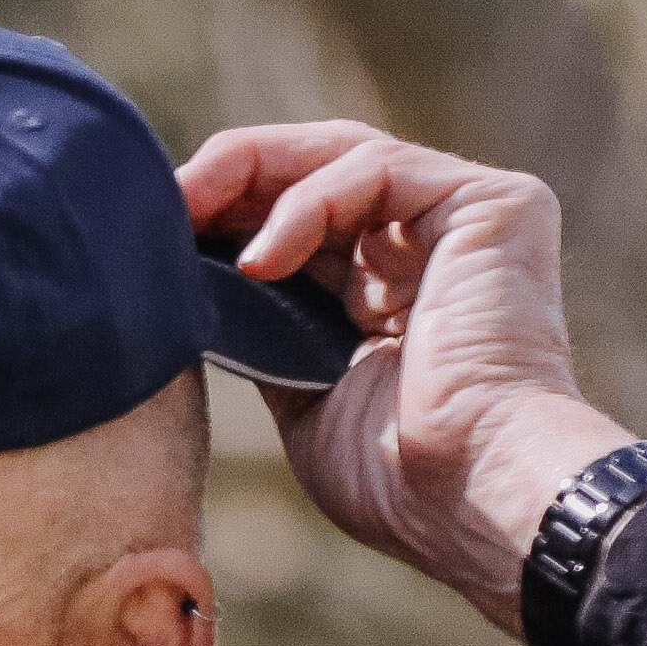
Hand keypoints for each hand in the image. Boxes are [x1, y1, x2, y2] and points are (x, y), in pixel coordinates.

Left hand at [173, 119, 641, 623]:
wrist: (472, 493)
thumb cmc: (398, 478)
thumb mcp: (302, 394)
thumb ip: (265, 330)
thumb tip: (192, 287)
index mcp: (388, 291)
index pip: (300, 216)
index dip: (226, 213)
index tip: (153, 234)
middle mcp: (429, 244)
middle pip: (316, 170)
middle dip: (230, 179)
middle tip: (159, 204)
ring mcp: (463, 218)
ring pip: (341, 152)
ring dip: (252, 173)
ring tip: (189, 212)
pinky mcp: (493, 204)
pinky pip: (376, 167)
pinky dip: (306, 201)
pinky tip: (260, 261)